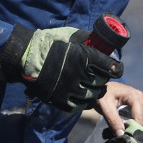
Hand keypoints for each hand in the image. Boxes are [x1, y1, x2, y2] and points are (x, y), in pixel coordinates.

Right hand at [0, 25, 122, 111]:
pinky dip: (83, 102)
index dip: (115, 68)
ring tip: (90, 86)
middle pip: (102, 82)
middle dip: (103, 79)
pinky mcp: (62, 100)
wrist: (26, 57)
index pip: (111, 67)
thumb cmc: (49, 43)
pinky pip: (79, 106)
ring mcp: (71, 89)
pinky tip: (82, 96)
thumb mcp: (71, 36)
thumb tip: (101, 44)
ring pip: (93, 95)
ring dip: (95, 91)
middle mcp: (81, 75)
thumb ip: (87, 41)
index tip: (115, 68)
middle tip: (99, 76)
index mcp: (85, 57)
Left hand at [97, 82, 142, 138]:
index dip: (134, 131)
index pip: (141, 119)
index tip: (126, 138)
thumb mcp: (105, 106)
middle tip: (126, 139)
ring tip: (131, 136)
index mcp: (136, 97)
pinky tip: (140, 134)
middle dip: (138, 132)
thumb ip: (113, 121)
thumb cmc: (103, 95)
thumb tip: (122, 135)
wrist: (103, 88)